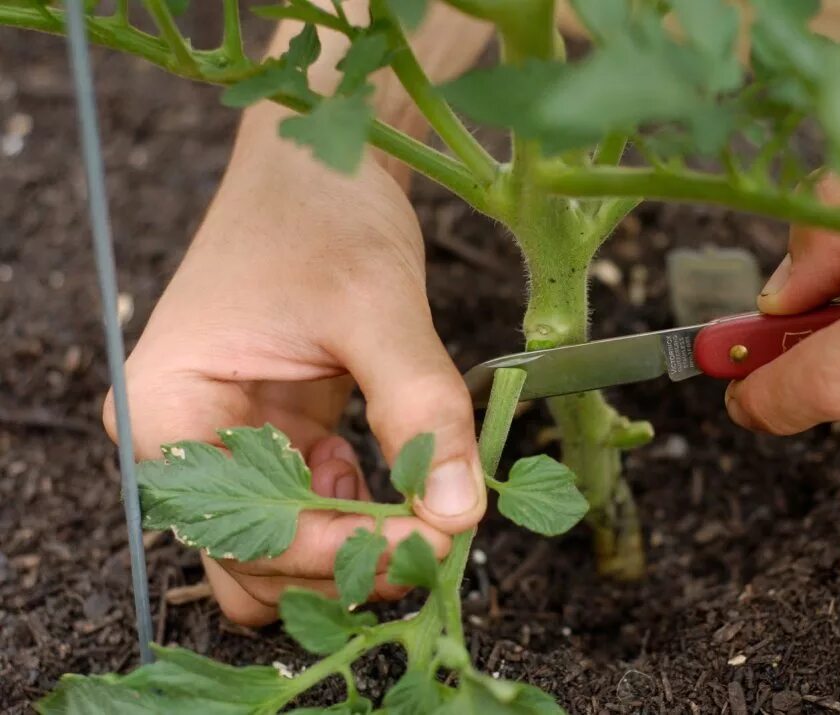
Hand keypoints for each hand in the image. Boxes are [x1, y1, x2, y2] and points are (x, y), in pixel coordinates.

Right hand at [103, 103, 484, 625]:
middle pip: (255, 560)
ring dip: (353, 544)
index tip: (434, 540)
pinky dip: (359, 510)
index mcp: (166, 410)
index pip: (245, 530)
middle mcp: (181, 442)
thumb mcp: (376, 307)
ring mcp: (226, 444)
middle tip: (440, 535)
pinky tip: (395, 469)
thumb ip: (419, 410)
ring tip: (424, 508)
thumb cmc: (323, 214)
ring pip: (283, 549)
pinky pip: (310, 509)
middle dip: (348, 558)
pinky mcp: (272, 438)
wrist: (318, 164)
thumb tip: (459, 514)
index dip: (341, 549)